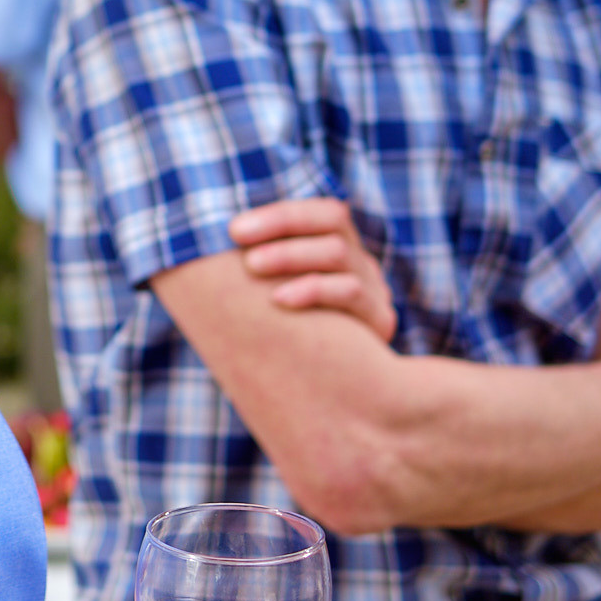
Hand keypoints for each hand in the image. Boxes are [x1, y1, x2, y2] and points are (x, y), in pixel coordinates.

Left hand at [230, 198, 394, 344]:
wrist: (324, 388)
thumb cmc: (286, 330)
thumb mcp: (276, 289)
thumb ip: (259, 260)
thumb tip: (220, 233)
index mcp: (341, 245)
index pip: (323, 212)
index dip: (280, 216)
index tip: (234, 230)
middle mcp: (361, 263)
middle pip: (332, 229)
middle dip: (282, 234)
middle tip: (243, 253)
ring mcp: (375, 289)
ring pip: (339, 256)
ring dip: (291, 257)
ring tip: (252, 267)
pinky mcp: (380, 320)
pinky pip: (351, 293)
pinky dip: (313, 289)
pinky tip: (280, 299)